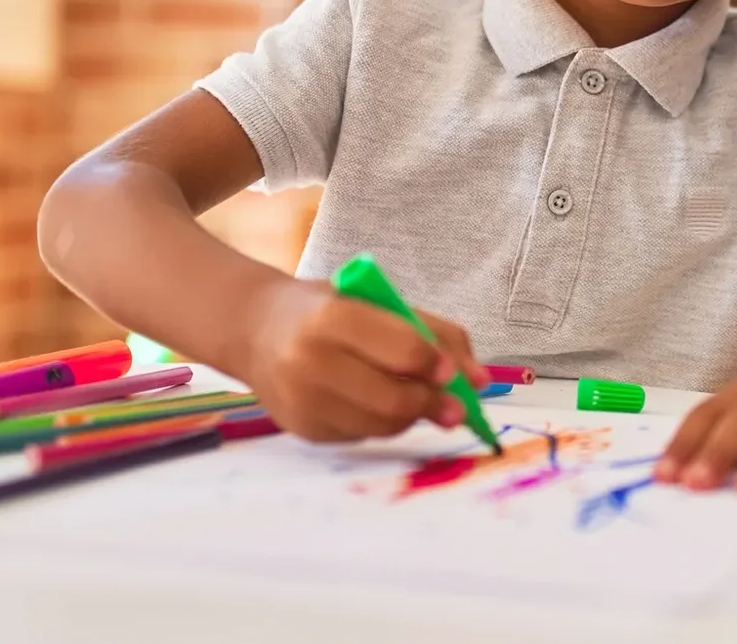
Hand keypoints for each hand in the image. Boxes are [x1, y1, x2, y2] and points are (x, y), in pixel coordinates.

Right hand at [239, 278, 485, 442]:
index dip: (435, 364)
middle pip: (392, 398)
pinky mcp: (303, 429)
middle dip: (432, 404)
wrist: (256, 329)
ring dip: (411, 416)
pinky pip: (361, 436)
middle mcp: (309, 362)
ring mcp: (301, 401)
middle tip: (455, 406)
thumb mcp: (378, 301)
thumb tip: (481, 381)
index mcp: (331, 318)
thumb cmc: (328, 309)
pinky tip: (375, 402)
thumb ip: (434, 333)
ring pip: (381, 425)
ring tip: (416, 398)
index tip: (453, 372)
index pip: (401, 349)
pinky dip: (382, 423)